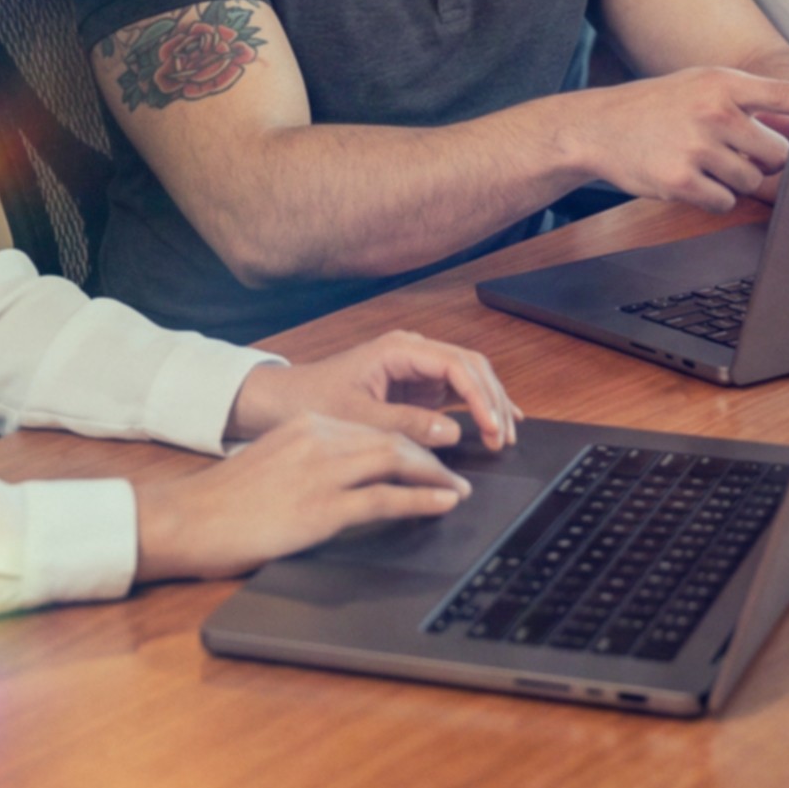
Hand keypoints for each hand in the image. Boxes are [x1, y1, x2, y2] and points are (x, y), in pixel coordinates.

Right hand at [132, 413, 470, 582]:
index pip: (373, 427)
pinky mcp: (320, 508)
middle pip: (391, 439)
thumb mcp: (274, 464)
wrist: (185, 520)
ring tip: (458, 490)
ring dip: (435, 475)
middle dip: (431, 456)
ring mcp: (320, 472)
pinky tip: (441, 504)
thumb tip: (352, 476)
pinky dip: (420, 500)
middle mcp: (317, 438)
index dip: (411, 441)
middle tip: (457, 473)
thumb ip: (311, 460)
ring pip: (395, 461)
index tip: (432, 456)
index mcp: (306, 426)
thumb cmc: (224, 503)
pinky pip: (384, 500)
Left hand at [226, 329, 520, 452]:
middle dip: (493, 399)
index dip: (481, 396)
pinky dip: (477, 409)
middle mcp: (413, 352)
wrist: (284, 402)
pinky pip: (456, 394)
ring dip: (489, 404)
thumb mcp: (357, 418)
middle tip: (505, 438)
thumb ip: (405, 425)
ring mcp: (416, 369)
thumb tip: (452, 431)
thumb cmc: (314, 402)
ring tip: (505, 437)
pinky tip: (496, 424)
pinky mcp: (415, 388)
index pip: (456, 365)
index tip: (493, 426)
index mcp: (399, 349)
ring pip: (468, 378)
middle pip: (470, 367)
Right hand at [585, 67, 788, 214]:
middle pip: (780, 152)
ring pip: (753, 180)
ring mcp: (698, 147)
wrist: (599, 127)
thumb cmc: (657, 106)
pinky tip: (691, 177)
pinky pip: (725, 201)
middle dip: (765, 159)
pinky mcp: (682, 181)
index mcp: (723, 82)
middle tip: (737, 152)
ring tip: (704, 161)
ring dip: (736, 179)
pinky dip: (714, 196)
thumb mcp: (700, 84)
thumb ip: (746, 99)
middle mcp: (714, 112)